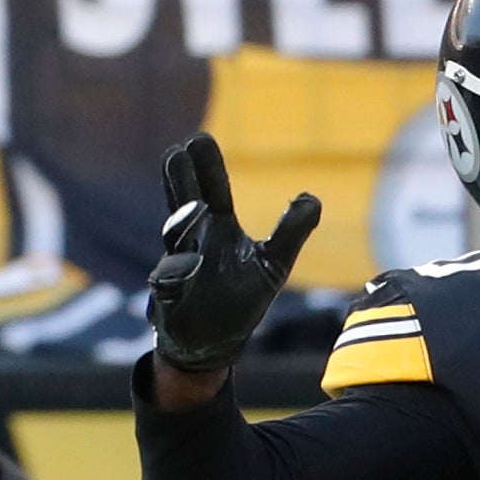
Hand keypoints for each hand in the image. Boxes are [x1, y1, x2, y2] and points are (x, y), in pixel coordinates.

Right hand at [146, 131, 320, 375]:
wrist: (214, 340)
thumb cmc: (240, 295)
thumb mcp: (273, 263)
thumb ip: (291, 232)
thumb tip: (311, 196)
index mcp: (218, 230)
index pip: (213, 193)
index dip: (206, 169)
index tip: (196, 139)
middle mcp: (193, 244)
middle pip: (185, 206)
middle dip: (182, 182)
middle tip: (177, 152)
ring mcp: (178, 270)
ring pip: (176, 243)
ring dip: (181, 224)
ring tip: (192, 209)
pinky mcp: (170, 300)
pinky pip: (167, 286)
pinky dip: (173, 278)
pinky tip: (179, 270)